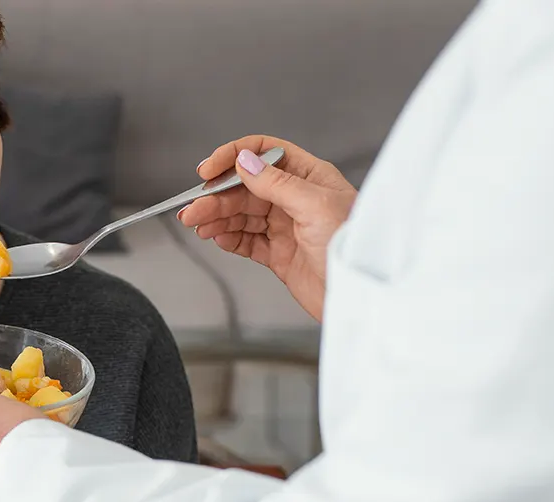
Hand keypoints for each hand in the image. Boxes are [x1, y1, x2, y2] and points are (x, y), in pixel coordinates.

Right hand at [178, 135, 357, 320]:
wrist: (360, 297)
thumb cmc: (351, 247)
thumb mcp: (315, 206)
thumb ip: (276, 183)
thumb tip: (244, 161)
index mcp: (309, 177)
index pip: (264, 153)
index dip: (234, 157)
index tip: (208, 170)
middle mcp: (296, 199)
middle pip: (246, 188)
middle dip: (216, 197)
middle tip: (193, 209)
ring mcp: (287, 227)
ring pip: (242, 215)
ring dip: (217, 218)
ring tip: (197, 224)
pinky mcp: (280, 255)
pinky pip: (247, 241)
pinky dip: (229, 238)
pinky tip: (217, 237)